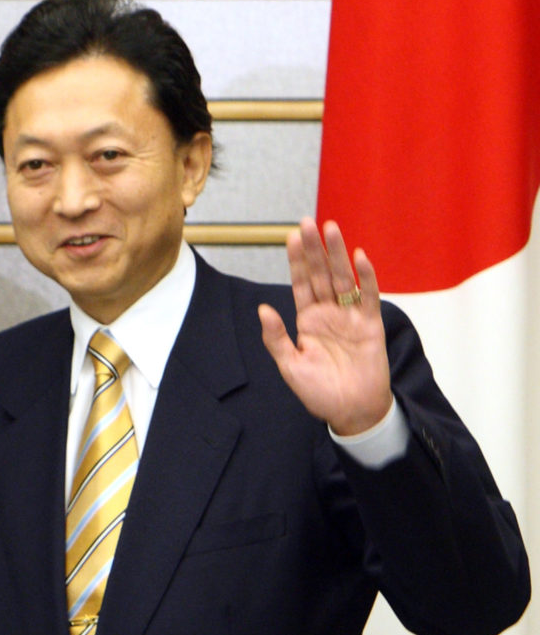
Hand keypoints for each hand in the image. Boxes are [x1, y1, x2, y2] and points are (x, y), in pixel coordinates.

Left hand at [258, 217, 392, 435]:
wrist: (352, 412)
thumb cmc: (319, 392)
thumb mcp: (290, 366)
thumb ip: (276, 338)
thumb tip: (263, 309)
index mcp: (307, 319)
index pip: (301, 283)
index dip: (296, 261)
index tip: (290, 236)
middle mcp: (328, 313)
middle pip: (321, 274)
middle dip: (314, 249)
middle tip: (308, 222)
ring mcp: (350, 316)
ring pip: (344, 278)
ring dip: (337, 254)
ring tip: (331, 228)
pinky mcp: (371, 325)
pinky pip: (369, 296)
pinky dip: (366, 277)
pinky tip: (359, 257)